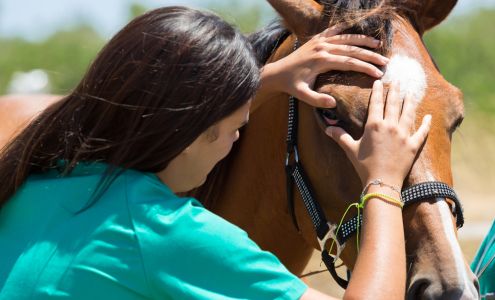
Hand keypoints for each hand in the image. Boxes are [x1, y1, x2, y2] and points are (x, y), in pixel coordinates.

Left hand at [264, 25, 388, 107]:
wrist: (277, 73)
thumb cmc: (291, 85)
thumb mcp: (302, 95)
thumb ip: (317, 100)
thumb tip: (334, 104)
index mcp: (322, 61)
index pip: (349, 63)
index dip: (365, 68)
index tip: (378, 74)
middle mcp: (322, 48)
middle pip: (352, 50)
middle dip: (370, 56)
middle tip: (385, 62)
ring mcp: (319, 41)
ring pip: (346, 38)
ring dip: (363, 40)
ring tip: (378, 44)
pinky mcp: (316, 39)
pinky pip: (334, 31)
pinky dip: (346, 30)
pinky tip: (357, 33)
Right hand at [325, 80, 430, 187]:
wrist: (382, 181)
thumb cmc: (364, 166)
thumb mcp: (350, 149)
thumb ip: (340, 136)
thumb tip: (327, 128)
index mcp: (374, 125)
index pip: (376, 103)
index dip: (378, 91)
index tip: (379, 82)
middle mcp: (390, 126)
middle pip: (394, 104)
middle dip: (395, 91)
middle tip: (398, 81)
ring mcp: (404, 135)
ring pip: (409, 113)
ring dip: (410, 102)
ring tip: (412, 93)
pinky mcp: (413, 145)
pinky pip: (422, 132)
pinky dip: (426, 124)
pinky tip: (428, 116)